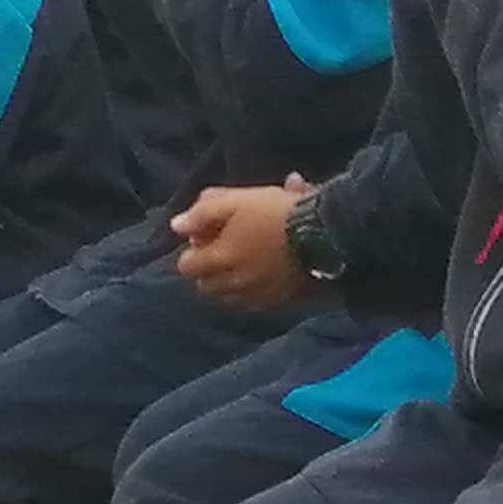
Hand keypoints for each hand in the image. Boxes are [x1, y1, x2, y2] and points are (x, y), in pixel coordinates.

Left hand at [171, 179, 321, 311]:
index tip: (209, 234)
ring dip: (231, 282)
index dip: (194, 249)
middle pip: (207, 285)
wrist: (326, 233)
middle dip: (211, 268)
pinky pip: (257, 302)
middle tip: (227, 247)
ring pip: (230, 296)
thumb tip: (176, 226)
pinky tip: (267, 273)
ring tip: (247, 261)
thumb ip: (202, 212)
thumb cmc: (278, 212)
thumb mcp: (237, 200)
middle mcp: (234, 285)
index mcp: (220, 260)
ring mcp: (258, 297)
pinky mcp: (281, 302)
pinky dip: (254, 290)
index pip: (187, 266)